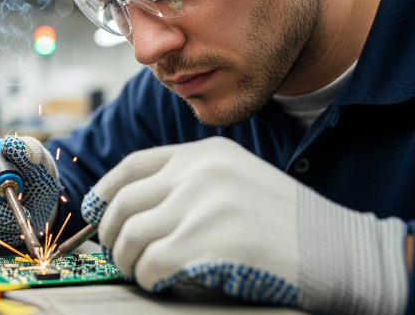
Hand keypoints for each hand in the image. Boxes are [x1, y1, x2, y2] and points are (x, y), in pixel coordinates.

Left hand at [82, 137, 407, 313]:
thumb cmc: (288, 222)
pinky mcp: (208, 243)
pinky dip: (148, 279)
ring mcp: (203, 205)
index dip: (104, 192)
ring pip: (131, 236)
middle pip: (124, 203)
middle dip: (112, 235)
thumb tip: (134, 208)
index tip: (96, 213)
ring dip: (129, 262)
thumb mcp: (236, 179)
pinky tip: (163, 283)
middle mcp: (199, 172)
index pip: (132, 166)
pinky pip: (151, 265)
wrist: (341, 248)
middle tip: (120, 255)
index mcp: (204, 153)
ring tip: (144, 272)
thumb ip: (190, 183)